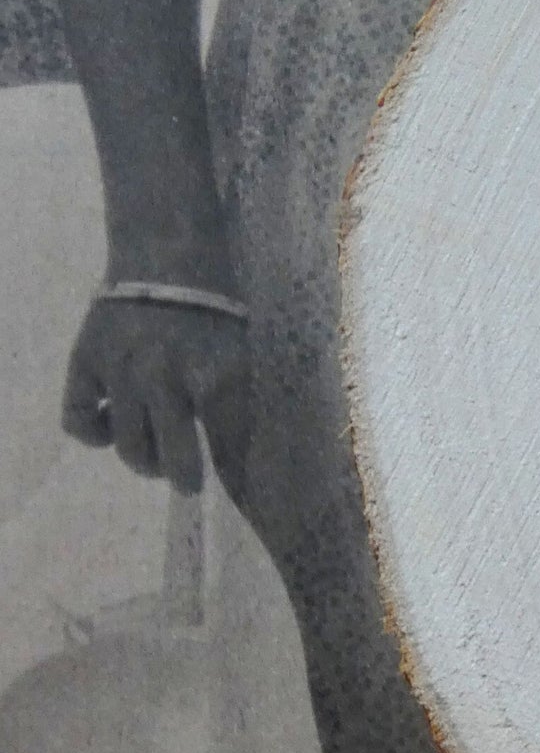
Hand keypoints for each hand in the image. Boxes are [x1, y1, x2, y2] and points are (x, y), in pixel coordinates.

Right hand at [62, 297, 250, 493]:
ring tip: (157, 456)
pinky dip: (93, 434)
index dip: (237, 478)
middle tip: (189, 483)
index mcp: (215, 374)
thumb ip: (240, 401)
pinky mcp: (87, 363)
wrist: (166, 253)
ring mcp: (121, 372)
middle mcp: (165, 378)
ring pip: (129, 446)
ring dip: (146, 461)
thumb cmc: (215, 304)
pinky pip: (78, 420)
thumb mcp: (244, 350)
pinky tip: (109, 425)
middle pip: (172, 459)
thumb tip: (247, 455)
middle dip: (185, 478)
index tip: (243, 499)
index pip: (228, 446)